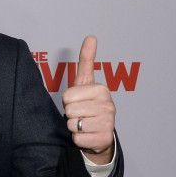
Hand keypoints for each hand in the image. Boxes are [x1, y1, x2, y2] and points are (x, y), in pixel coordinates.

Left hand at [61, 36, 115, 164]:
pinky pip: (77, 139)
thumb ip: (87, 60)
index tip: (78, 101)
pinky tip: (87, 135)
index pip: (67, 96)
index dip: (68, 101)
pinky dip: (78, 139)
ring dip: (74, 127)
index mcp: (101, 89)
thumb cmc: (88, 104)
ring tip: (84, 124)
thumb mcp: (85, 82)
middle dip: (70, 114)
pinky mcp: (104, 140)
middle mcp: (108, 105)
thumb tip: (91, 36)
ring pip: (73, 125)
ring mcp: (108, 123)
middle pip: (69, 111)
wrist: (99, 132)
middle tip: (81, 114)